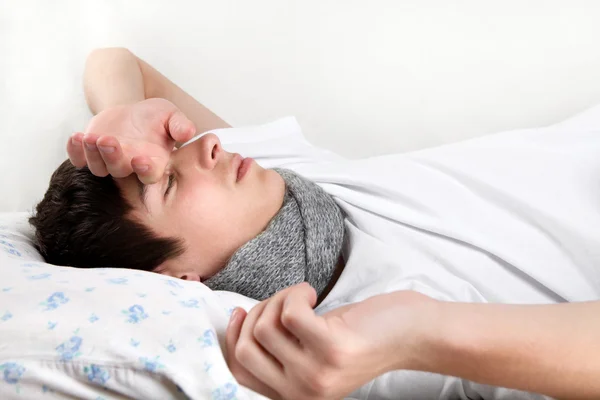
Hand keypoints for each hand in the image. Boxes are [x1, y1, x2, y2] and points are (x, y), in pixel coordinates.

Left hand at [67, 98, 195, 183]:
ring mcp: (108, 162)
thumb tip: (189, 132)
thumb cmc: (156, 118)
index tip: (140, 159)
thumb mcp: (172, 116)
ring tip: (91, 137)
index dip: (144, 170)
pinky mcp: (91, 155)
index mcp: (153, 163)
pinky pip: (79, 160)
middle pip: (120, 170)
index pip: (149, 174)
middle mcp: (130, 166)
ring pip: (98, 167)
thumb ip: (181, 125)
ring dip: (93, 154)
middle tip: (108, 141)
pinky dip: (75, 151)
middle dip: (112, 157)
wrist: (133, 113)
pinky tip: (76, 137)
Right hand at [225, 283, 435, 399]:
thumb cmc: (362, 336)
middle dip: (256, 313)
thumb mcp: (313, 352)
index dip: (232, 338)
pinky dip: (296, 293)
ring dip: (280, 298)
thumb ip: (280, 349)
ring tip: (304, 297)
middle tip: (285, 301)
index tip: (240, 312)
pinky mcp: (332, 349)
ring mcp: (317, 374)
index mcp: (294, 395)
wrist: (412, 334)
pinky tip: (313, 294)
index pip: (240, 372)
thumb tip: (239, 321)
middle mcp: (302, 392)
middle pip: (246, 349)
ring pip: (265, 326)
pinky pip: (289, 312)